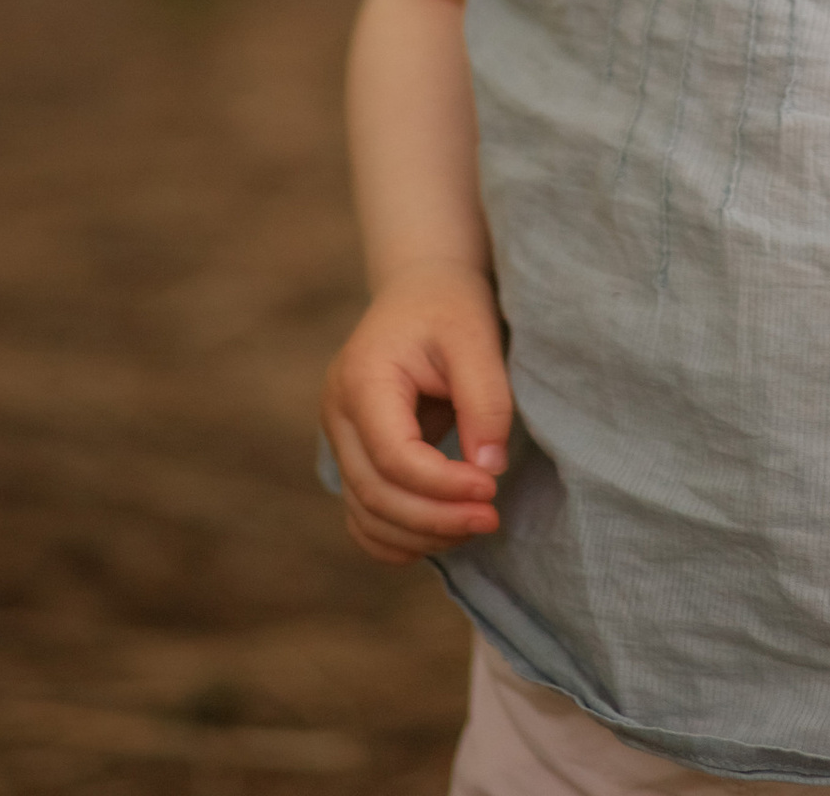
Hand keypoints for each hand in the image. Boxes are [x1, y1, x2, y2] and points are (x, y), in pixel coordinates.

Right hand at [320, 263, 512, 565]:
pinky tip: (441, 536)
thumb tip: (488, 470)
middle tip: (491, 518)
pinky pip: (363, 516)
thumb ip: (484, 401)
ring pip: (366, 513)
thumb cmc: (449, 307)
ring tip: (475, 524)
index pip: (393, 457)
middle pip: (375, 493)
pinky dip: (396, 538)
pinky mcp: (353, 456)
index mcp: (362, 379)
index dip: (442, 485)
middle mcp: (338, 413)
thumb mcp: (475, 338)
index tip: (491, 488)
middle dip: (435, 518)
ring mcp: (340, 439)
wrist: (421, 289)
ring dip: (420, 534)